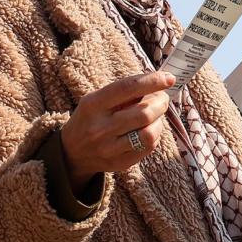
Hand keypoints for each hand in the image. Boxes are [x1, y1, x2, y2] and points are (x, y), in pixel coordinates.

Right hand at [60, 71, 175, 191]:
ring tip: (156, 116)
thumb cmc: (91, 118)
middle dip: (161, 103)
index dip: (152, 81)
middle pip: (144, 113)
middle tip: (162, 99)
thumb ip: (124, 92)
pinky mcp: (120, 163)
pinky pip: (148, 148)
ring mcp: (110, 148)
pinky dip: (155, 136)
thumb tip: (158, 83)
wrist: (72, 153)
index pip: (127, 88)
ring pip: (149, 133)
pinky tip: (148, 130)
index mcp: (93, 105)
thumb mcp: (97, 99)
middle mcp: (100, 128)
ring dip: (159, 121)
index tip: (169, 78)